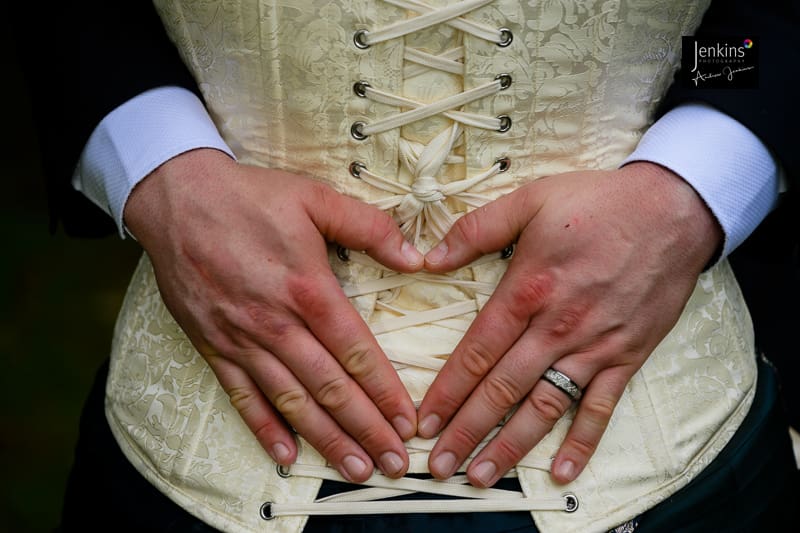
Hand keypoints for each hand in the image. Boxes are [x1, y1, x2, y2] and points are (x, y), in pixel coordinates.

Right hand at [123, 148, 423, 482]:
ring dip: (326, 439)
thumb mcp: (315, 198)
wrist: (177, 199)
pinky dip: (264, 429)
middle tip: (394, 463)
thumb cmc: (250, 198)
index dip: (385, 391)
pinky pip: (241, 397)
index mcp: (308, 290)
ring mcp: (243, 341)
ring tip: (355, 468)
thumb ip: (369, 227)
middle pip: (330, 388)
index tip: (407, 421)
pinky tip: (286, 456)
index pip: (356, 352)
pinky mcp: (214, 346)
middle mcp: (277, 325)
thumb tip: (416, 256)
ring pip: (291, 402)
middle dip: (366, 430)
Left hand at [417, 162, 721, 486]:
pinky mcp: (625, 356)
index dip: (448, 390)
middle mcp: (557, 327)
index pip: (478, 351)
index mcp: (528, 290)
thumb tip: (429, 258)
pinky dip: (582, 443)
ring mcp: (593, 346)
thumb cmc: (599, 204)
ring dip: (511, 445)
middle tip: (440, 465)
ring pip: (544, 406)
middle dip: (467, 430)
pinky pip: (601, 407)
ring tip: (482, 476)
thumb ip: (476, 229)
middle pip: (503, 389)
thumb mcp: (530, 200)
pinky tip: (560, 471)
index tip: (424, 421)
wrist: (672, 211)